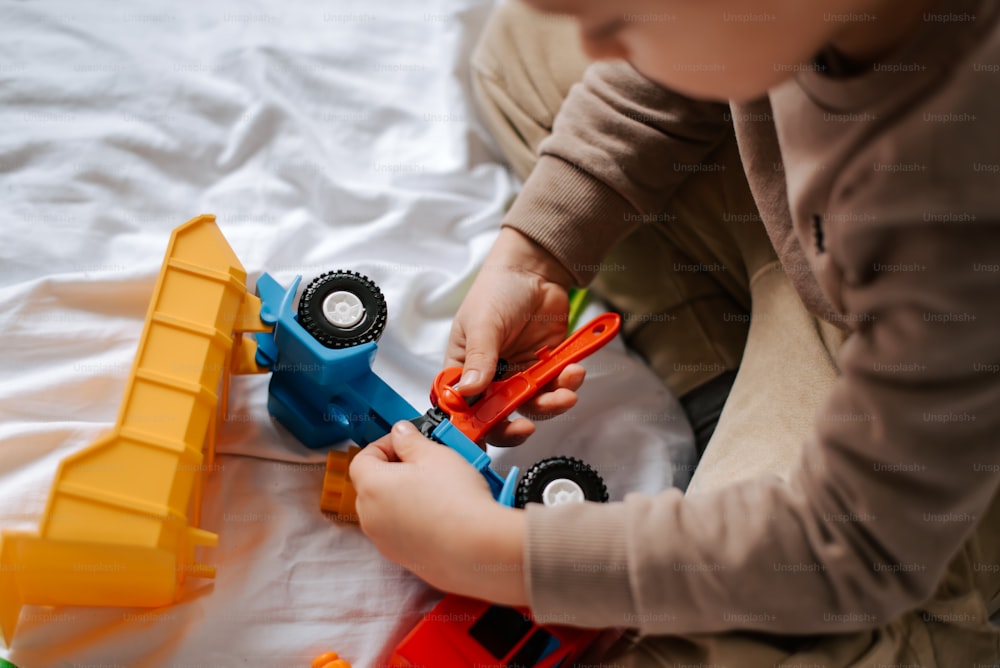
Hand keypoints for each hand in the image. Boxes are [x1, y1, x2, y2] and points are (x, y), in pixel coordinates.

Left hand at [350, 420, 527, 605]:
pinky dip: (415, 519)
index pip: (363, 459)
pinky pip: (402, 532)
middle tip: (424, 463)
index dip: (384, 445)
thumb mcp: (435, 454)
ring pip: (388, 510)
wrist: (478, 550)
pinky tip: (442, 513)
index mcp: (372, 487)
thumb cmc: (457, 502)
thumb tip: (401, 433)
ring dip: (406, 495)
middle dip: (396, 470)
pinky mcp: (404, 558)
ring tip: (438, 488)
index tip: (407, 442)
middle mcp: (371, 518)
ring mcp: (385, 542)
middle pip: (373, 485)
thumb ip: (410, 440)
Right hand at [447, 227, 585, 445]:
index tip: (483, 437)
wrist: (535, 270)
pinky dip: (567, 384)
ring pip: (532, 406)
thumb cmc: (496, 291)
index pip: (462, 409)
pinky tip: (574, 371)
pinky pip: (556, 387)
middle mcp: (491, 379)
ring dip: (550, 404)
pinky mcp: (546, 368)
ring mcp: (520, 375)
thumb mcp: (482, 323)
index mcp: (464, 370)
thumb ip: (479, 358)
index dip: (471, 427)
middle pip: (498, 417)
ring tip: (566, 392)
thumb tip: (468, 392)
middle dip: (514, 427)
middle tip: (527, 429)